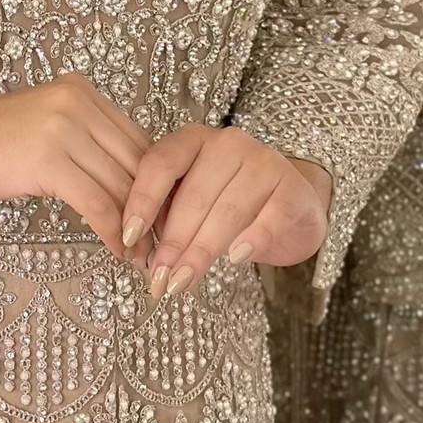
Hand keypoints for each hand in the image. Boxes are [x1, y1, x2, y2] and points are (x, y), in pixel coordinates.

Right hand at [0, 75, 150, 258]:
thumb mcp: (47, 128)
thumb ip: (87, 143)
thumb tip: (130, 185)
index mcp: (84, 92)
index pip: (139, 141)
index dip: (158, 183)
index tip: (168, 215)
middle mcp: (79, 102)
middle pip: (136, 162)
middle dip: (156, 207)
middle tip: (166, 243)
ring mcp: (64, 128)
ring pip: (120, 185)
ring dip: (138, 226)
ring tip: (145, 255)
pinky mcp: (48, 159)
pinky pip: (95, 202)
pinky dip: (112, 231)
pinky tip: (118, 251)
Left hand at [119, 124, 330, 296]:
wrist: (291, 206)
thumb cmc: (233, 205)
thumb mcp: (194, 204)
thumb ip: (167, 216)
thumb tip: (139, 255)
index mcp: (193, 140)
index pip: (160, 163)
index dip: (141, 201)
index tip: (129, 237)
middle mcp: (228, 143)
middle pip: (193, 195)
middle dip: (172, 242)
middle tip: (158, 278)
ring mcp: (264, 162)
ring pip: (227, 210)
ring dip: (202, 250)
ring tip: (184, 281)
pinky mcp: (292, 188)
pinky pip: (269, 218)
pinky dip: (250, 240)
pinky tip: (234, 259)